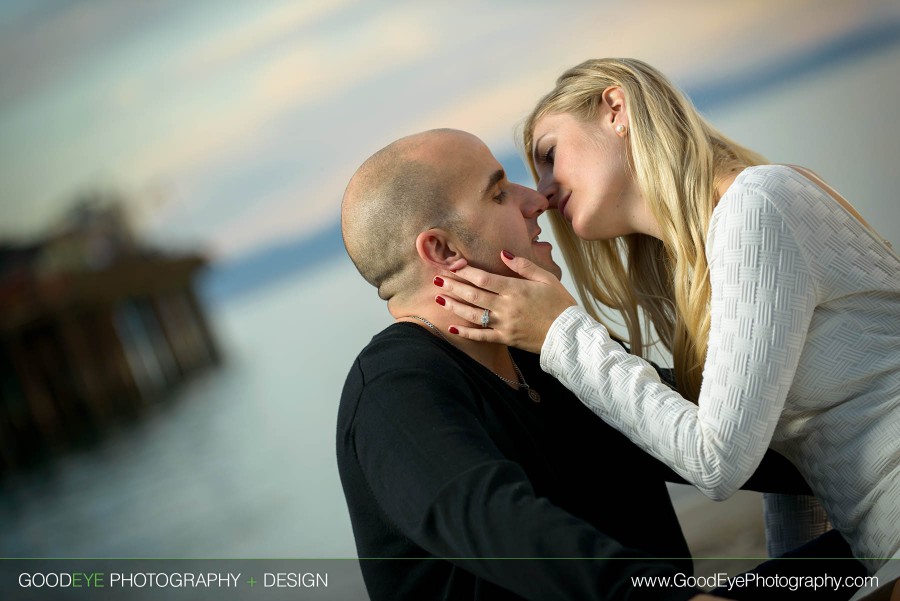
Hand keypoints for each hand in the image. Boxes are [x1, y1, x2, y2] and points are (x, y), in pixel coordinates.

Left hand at [434, 250, 576, 352]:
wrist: (569, 334)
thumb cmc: (560, 304)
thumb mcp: (546, 278)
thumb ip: (523, 266)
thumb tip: (503, 254)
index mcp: (515, 289)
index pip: (483, 278)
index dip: (465, 271)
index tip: (452, 265)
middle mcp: (506, 306)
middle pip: (473, 294)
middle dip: (453, 286)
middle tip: (436, 279)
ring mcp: (504, 324)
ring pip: (473, 314)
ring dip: (454, 305)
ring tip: (439, 298)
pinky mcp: (505, 338)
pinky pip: (481, 336)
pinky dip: (466, 332)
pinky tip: (452, 327)